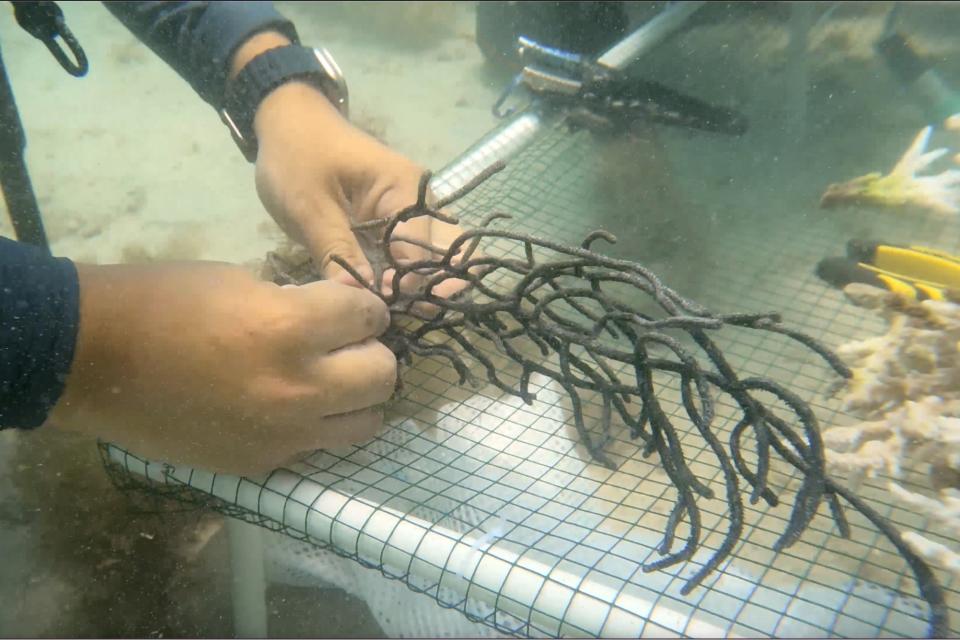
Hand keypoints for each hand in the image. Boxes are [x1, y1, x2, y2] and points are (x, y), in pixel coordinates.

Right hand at [46, 262, 396, 474]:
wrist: (94, 360)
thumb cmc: (162, 302)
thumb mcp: (240, 280)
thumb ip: (297, 302)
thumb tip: (334, 316)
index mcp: (291, 328)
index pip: (370, 314)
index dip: (364, 304)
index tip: (351, 305)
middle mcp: (299, 388)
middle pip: (384, 375)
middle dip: (372, 351)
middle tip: (347, 343)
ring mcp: (283, 434)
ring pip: (366, 423)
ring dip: (357, 397)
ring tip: (329, 380)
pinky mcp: (261, 463)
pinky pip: (318, 447)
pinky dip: (317, 426)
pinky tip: (290, 407)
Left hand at [252, 81, 466, 295]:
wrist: (288, 121)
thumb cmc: (297, 155)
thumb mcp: (308, 205)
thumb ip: (336, 251)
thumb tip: (357, 300)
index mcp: (406, 191)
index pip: (421, 252)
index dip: (404, 287)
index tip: (376, 310)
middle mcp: (421, 204)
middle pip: (445, 256)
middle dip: (431, 292)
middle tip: (402, 320)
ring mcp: (413, 214)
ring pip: (434, 259)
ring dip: (421, 289)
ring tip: (397, 316)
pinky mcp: (397, 225)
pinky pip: (411, 257)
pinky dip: (405, 279)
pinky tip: (389, 302)